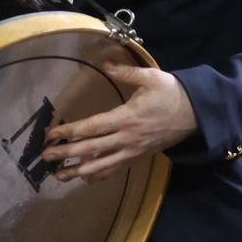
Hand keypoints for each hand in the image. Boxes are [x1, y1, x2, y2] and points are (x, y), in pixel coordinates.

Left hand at [39, 63, 198, 182]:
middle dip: (66, 153)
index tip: (51, 134)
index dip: (70, 132)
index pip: (92, 128)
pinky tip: (85, 178)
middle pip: (91, 149)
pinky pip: (116, 170)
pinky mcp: (139, 157)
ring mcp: (133, 151)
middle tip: (44, 156)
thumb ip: (124, 72)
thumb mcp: (149, 77)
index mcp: (126, 118)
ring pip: (101, 166)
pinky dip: (99, 176)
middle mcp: (127, 138)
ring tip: (58, 175)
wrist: (196, 114)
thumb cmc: (171, 93)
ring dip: (78, 171)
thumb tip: (104, 62)